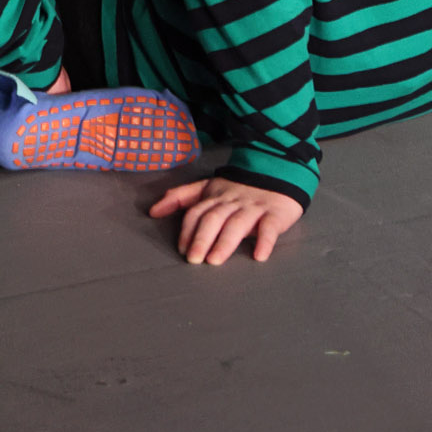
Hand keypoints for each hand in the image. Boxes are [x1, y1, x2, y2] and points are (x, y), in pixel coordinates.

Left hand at [150, 173, 305, 263]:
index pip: (197, 212)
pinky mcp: (275, 214)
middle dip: (202, 238)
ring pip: (238, 223)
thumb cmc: (239, 188)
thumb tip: (152, 211)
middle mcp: (233, 202)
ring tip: (215, 260)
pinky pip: (270, 227)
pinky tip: (259, 255)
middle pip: (215, 218)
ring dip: (225, 242)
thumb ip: (180, 198)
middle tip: (195, 259)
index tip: (183, 249)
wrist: (279, 172)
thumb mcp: (208, 188)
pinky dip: (265, 241)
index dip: (188, 230)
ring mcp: (254, 207)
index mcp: (215, 196)